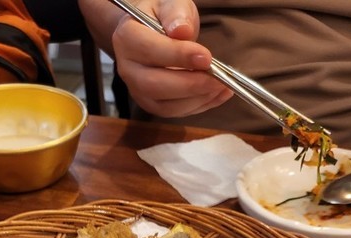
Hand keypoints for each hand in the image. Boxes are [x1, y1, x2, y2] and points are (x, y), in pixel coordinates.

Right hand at [111, 0, 232, 116]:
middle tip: (218, 78)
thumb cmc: (162, 17)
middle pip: (154, 85)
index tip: (206, 57)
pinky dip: (200, 106)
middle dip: (190, 85)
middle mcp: (127, 68)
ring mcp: (138, 90)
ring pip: (165, 105)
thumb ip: (176, 14)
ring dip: (197, 99)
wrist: (151, 33)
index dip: (179, 56)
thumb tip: (182, 31)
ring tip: (223, 86)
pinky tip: (218, 94)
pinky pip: (174, 113)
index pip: (150, 51)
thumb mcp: (170, 4)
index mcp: (127, 38)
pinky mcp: (152, 105)